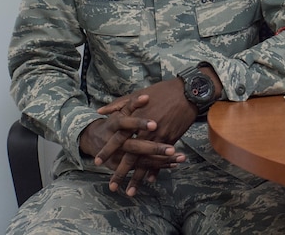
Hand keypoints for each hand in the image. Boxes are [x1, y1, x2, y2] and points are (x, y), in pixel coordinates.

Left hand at [93, 78, 198, 194]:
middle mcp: (146, 131)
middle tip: (112, 186)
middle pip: (130, 156)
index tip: (97, 162)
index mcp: (136, 120)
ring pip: (146, 162)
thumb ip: (118, 104)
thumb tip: (100, 111)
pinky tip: (149, 180)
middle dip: (120, 172)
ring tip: (129, 192)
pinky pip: (162, 158)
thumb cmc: (162, 92)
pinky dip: (156, 170)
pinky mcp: (171, 139)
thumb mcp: (138, 94)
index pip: (117, 139)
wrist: (187, 92)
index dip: (107, 151)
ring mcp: (160, 137)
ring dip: (137, 178)